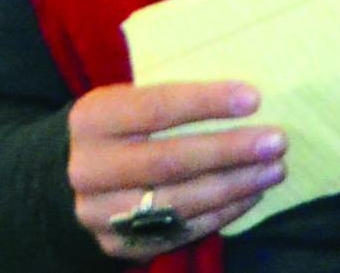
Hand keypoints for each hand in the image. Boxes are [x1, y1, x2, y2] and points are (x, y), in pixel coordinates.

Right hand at [66, 81, 286, 257]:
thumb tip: (246, 96)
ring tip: (274, 169)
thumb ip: (172, 97)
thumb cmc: (119, 127)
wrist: (62, 178)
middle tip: (277, 141)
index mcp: (93, 120)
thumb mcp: (127, 100)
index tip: (254, 98)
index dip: (206, 103)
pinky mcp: (116, 243)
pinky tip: (251, 194)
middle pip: (169, 161)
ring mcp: (99, 212)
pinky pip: (178, 231)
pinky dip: (220, 214)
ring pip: (177, 202)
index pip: (155, 108)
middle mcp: (90, 168)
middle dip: (230, 151)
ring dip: (234, 186)